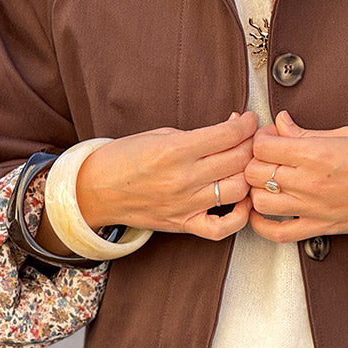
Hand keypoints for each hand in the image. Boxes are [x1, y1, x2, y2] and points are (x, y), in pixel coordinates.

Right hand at [68, 111, 257, 241]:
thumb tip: (231, 127)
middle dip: (252, 144)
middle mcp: (182, 178)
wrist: (95, 189)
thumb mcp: (160, 134)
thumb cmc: (126, 158)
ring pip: (238, 190)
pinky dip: (239, 216)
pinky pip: (222, 228)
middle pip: (238, 160)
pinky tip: (241, 200)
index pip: (228, 135)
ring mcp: (184, 204)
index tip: (249, 120)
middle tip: (252, 139)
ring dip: (248, 175)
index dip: (246, 124)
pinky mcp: (183, 224)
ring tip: (246, 165)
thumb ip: (198, 134)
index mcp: (175, 150)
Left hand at [245, 111, 347, 243]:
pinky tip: (262, 212)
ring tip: (266, 179)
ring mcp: (314, 208)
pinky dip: (262, 225)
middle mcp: (311, 183)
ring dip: (256, 189)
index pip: (263, 146)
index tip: (269, 136)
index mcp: (317, 155)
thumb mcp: (345, 133)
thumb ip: (307, 132)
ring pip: (260, 201)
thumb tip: (281, 123)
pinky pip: (279, 233)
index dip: (260, 138)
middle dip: (254, 160)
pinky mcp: (321, 227)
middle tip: (267, 155)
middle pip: (255, 173)